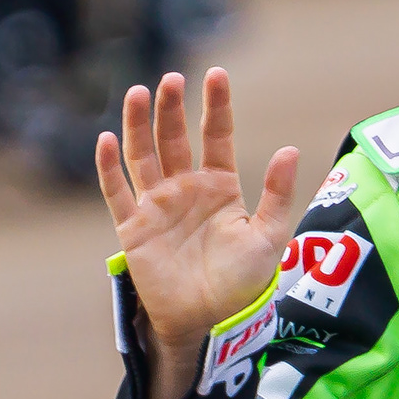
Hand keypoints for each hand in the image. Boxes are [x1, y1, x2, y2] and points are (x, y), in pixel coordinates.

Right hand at [96, 68, 300, 398]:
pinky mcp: (134, 228)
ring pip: (143, 155)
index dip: (216, 105)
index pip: (217, 135)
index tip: (217, 74)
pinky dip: (108, 166)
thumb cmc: (243, 284)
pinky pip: (117, 192)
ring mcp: (158, 205)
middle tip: (171, 79)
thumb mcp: (270, 236)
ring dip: (138, 125)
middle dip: (172, 108)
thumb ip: (278, 194)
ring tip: (138, 92)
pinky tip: (107, 138)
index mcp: (221, 186)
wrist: (210, 323)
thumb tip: (290, 149)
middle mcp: (187, 189)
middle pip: (175, 137)